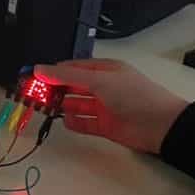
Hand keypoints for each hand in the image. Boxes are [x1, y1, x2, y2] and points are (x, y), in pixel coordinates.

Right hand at [37, 59, 188, 154]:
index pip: (72, 68)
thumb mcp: (98, 80)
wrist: (161, 125)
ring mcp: (103, 107)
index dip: (52, 71)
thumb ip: (67, 76)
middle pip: (71, 86)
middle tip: (33, 94)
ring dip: (60, 105)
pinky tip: (65, 120)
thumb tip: (39, 69)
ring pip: (75, 104)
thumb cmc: (133, 95)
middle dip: (54, 88)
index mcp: (104, 70)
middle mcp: (103, 87)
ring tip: (44, 107)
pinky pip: (83, 122)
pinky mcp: (104, 126)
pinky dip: (73, 121)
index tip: (32, 77)